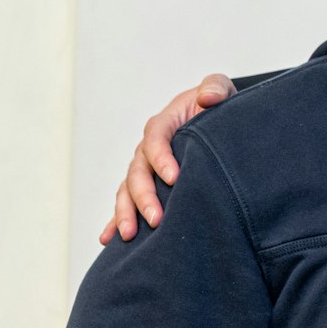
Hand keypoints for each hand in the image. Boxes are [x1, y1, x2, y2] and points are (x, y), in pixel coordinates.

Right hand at [100, 75, 236, 242]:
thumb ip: (215, 88)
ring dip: (126, 213)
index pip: (156, 140)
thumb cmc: (216, 105)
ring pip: (127, 191)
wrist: (216, 120)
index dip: (162, 158)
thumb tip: (208, 97)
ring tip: (130, 235)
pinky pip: (126, 203)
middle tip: (157, 219)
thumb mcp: (219, 90)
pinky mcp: (146, 185)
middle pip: (137, 172)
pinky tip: (107, 240)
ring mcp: (144, 168)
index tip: (175, 178)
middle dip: (144, 196)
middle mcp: (148, 148)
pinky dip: (115, 220)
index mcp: (163, 124)